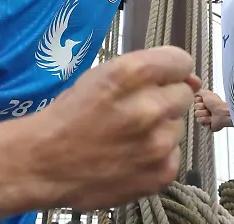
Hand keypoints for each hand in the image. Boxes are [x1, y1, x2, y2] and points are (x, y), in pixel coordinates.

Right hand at [31, 46, 201, 210]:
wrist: (43, 163)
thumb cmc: (69, 115)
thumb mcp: (102, 75)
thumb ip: (147, 70)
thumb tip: (190, 79)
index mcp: (132, 73)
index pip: (181, 61)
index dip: (171, 70)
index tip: (163, 79)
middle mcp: (150, 106)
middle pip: (183, 94)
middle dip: (164, 100)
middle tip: (137, 111)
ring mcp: (158, 143)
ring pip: (178, 126)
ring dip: (160, 129)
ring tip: (128, 137)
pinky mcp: (161, 173)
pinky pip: (173, 155)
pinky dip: (157, 156)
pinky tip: (130, 156)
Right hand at [194, 89, 231, 131]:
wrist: (223, 114)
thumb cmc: (217, 104)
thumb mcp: (207, 93)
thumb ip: (200, 91)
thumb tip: (196, 92)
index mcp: (206, 100)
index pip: (195, 100)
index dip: (199, 100)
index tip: (203, 100)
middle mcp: (205, 107)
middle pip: (195, 107)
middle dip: (201, 107)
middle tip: (208, 107)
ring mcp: (205, 115)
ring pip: (197, 114)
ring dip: (204, 113)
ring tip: (210, 114)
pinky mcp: (205, 122)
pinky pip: (199, 120)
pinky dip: (205, 119)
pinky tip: (210, 119)